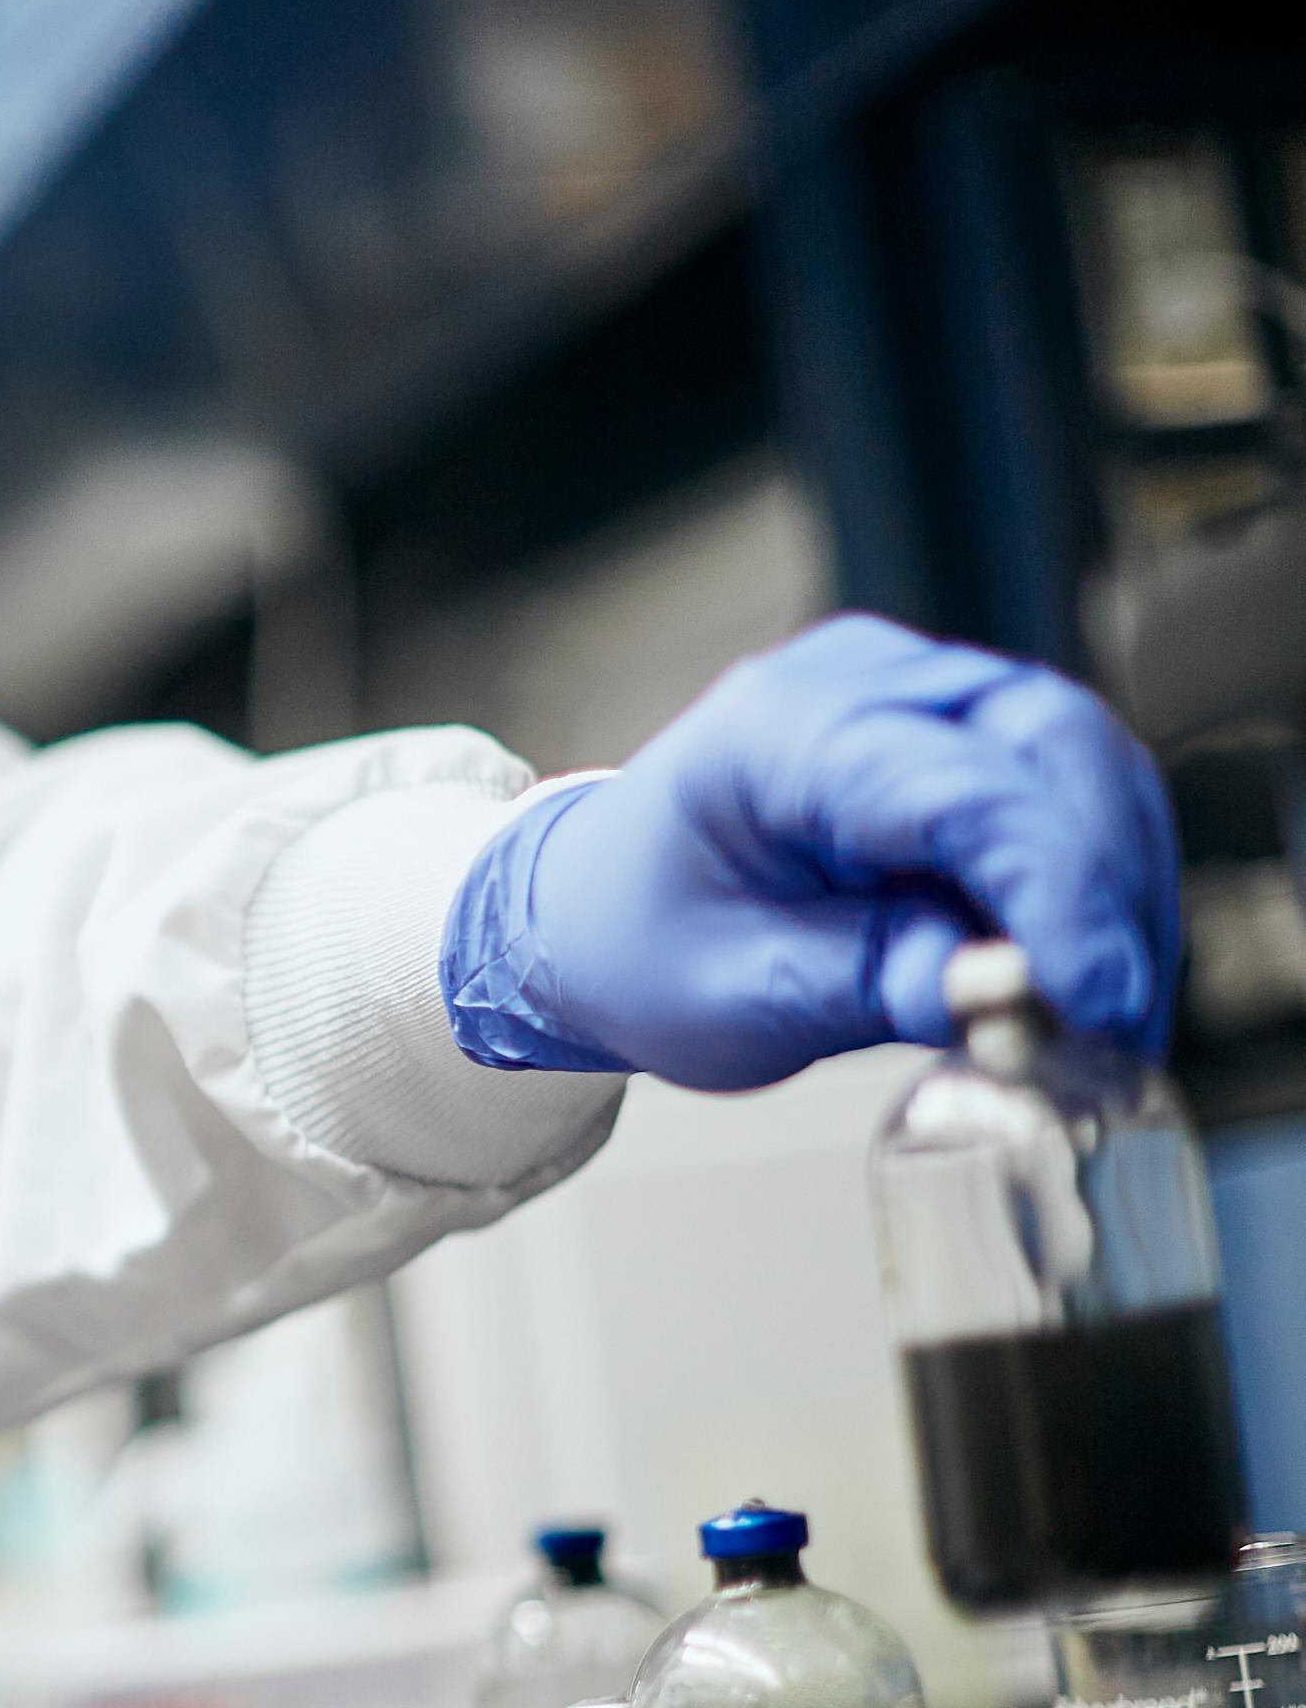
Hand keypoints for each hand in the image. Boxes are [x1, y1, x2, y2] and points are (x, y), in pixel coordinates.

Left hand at [439, 614, 1179, 1092]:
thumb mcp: (734, 997)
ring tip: (1110, 1017)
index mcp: (774, 734)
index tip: (1100, 1003)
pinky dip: (1093, 876)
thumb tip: (1012, 996)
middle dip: (1107, 892)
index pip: (962, 789)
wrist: (588, 912)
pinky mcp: (952, 725)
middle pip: (1051, 749)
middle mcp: (854, 681)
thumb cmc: (638, 946)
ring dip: (1117, 888)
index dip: (1056, 895)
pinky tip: (1087, 968)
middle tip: (1120, 1027)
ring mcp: (911, 688)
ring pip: (1082, 760)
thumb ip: (874, 984)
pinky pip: (1063, 783)